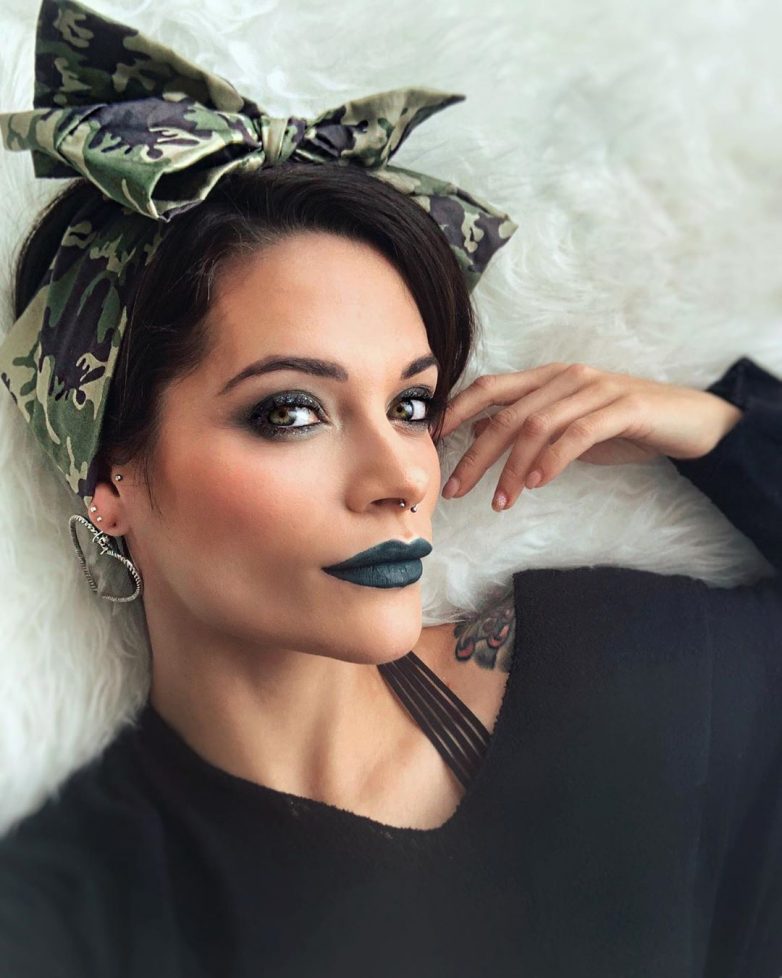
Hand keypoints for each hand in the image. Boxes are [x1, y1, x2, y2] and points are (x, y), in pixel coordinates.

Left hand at [437, 362, 743, 510]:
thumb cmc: (626, 425)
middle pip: (506, 414)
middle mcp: (567, 377)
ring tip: (500, 502)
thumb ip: (529, 427)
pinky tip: (539, 484)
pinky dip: (553, 460)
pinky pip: (578, 433)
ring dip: (513, 468)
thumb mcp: (568, 427)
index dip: (457, 410)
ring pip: (537, 426)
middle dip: (475, 454)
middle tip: (455, 490)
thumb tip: (480, 433)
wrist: (692, 420)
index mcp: (549, 378)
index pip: (491, 388)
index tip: (430, 441)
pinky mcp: (623, 408)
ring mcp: (595, 389)